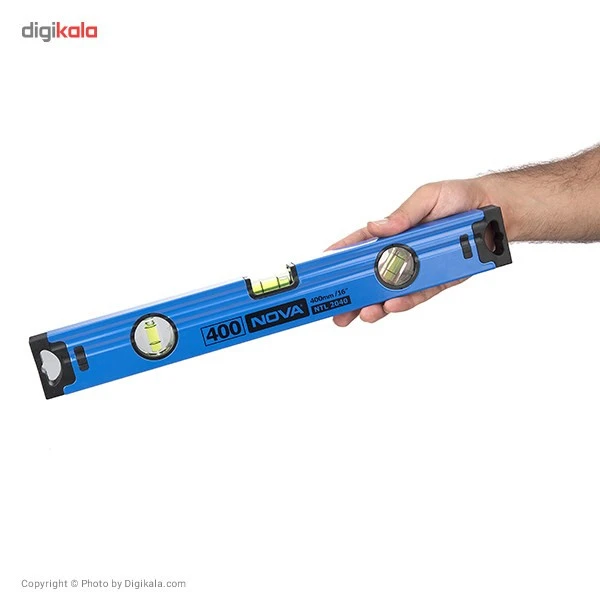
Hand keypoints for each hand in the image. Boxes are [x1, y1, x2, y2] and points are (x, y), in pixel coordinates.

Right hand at [327, 178, 496, 325]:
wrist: (496, 214)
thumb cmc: (459, 199)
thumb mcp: (427, 198)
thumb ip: (402, 215)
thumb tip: (376, 226)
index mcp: (394, 231)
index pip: (361, 244)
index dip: (342, 254)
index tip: (323, 265)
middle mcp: (403, 252)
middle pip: (371, 276)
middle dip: (354, 295)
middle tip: (338, 311)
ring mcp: (419, 269)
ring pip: (391, 292)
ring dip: (375, 305)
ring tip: (363, 314)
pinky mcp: (439, 281)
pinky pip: (419, 295)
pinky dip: (404, 302)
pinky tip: (391, 307)